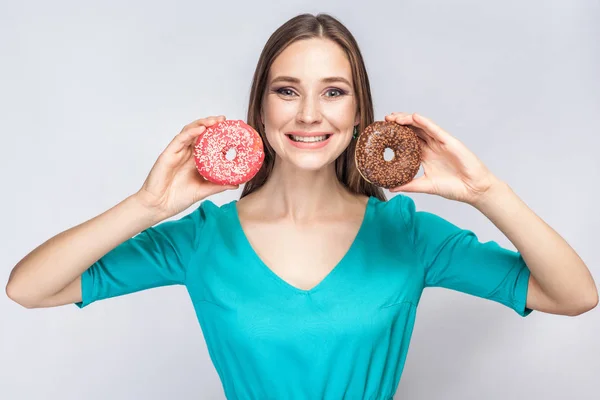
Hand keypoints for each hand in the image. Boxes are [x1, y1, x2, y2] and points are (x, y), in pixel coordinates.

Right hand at [135, 115, 237, 217]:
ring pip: (189, 131)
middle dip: (211, 123)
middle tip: (224, 120)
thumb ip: (218, 186)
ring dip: (202, 124)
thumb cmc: (177, 198)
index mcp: (195, 160)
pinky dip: (190, 132)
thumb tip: (236, 184)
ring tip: (214, 121)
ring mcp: (178, 152)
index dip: (218, 134)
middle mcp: (187, 153)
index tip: (231, 129)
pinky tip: (201, 129)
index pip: (208, 141)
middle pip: (199, 132)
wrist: (159, 206)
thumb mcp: (203, 190)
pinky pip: (180, 139)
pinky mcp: (168, 154)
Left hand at [384, 112, 500, 205]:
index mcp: (425, 156)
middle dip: (399, 124)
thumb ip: (409, 185)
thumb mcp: (426, 186)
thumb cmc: (453, 187)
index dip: (395, 136)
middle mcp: (431, 147)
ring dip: (408, 120)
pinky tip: (414, 117)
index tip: (382, 133)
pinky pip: (435, 129)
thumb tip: (390, 188)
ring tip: (395, 117)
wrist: (473, 190)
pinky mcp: (449, 142)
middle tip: (385, 120)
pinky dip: (425, 122)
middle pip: (412, 131)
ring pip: (422, 127)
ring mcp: (440, 143)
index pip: (407, 142)